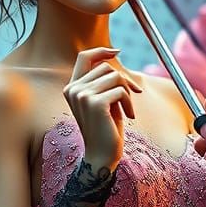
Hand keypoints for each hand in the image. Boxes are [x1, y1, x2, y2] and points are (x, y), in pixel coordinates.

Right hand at [63, 46, 142, 171]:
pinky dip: (130, 102)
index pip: (84, 57)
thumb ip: (103, 81)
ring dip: (128, 92)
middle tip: (133, 95)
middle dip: (124, 80)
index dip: (101, 51)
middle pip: (106, 67)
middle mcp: (73, 89)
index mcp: (72, 87)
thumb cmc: (106, 128)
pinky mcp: (95, 103)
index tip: (117, 51)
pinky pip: (121, 91)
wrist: (101, 155)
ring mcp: (82, 95)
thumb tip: (114, 54)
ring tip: (128, 109)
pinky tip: (130, 116)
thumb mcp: (103, 100)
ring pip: (116, 77)